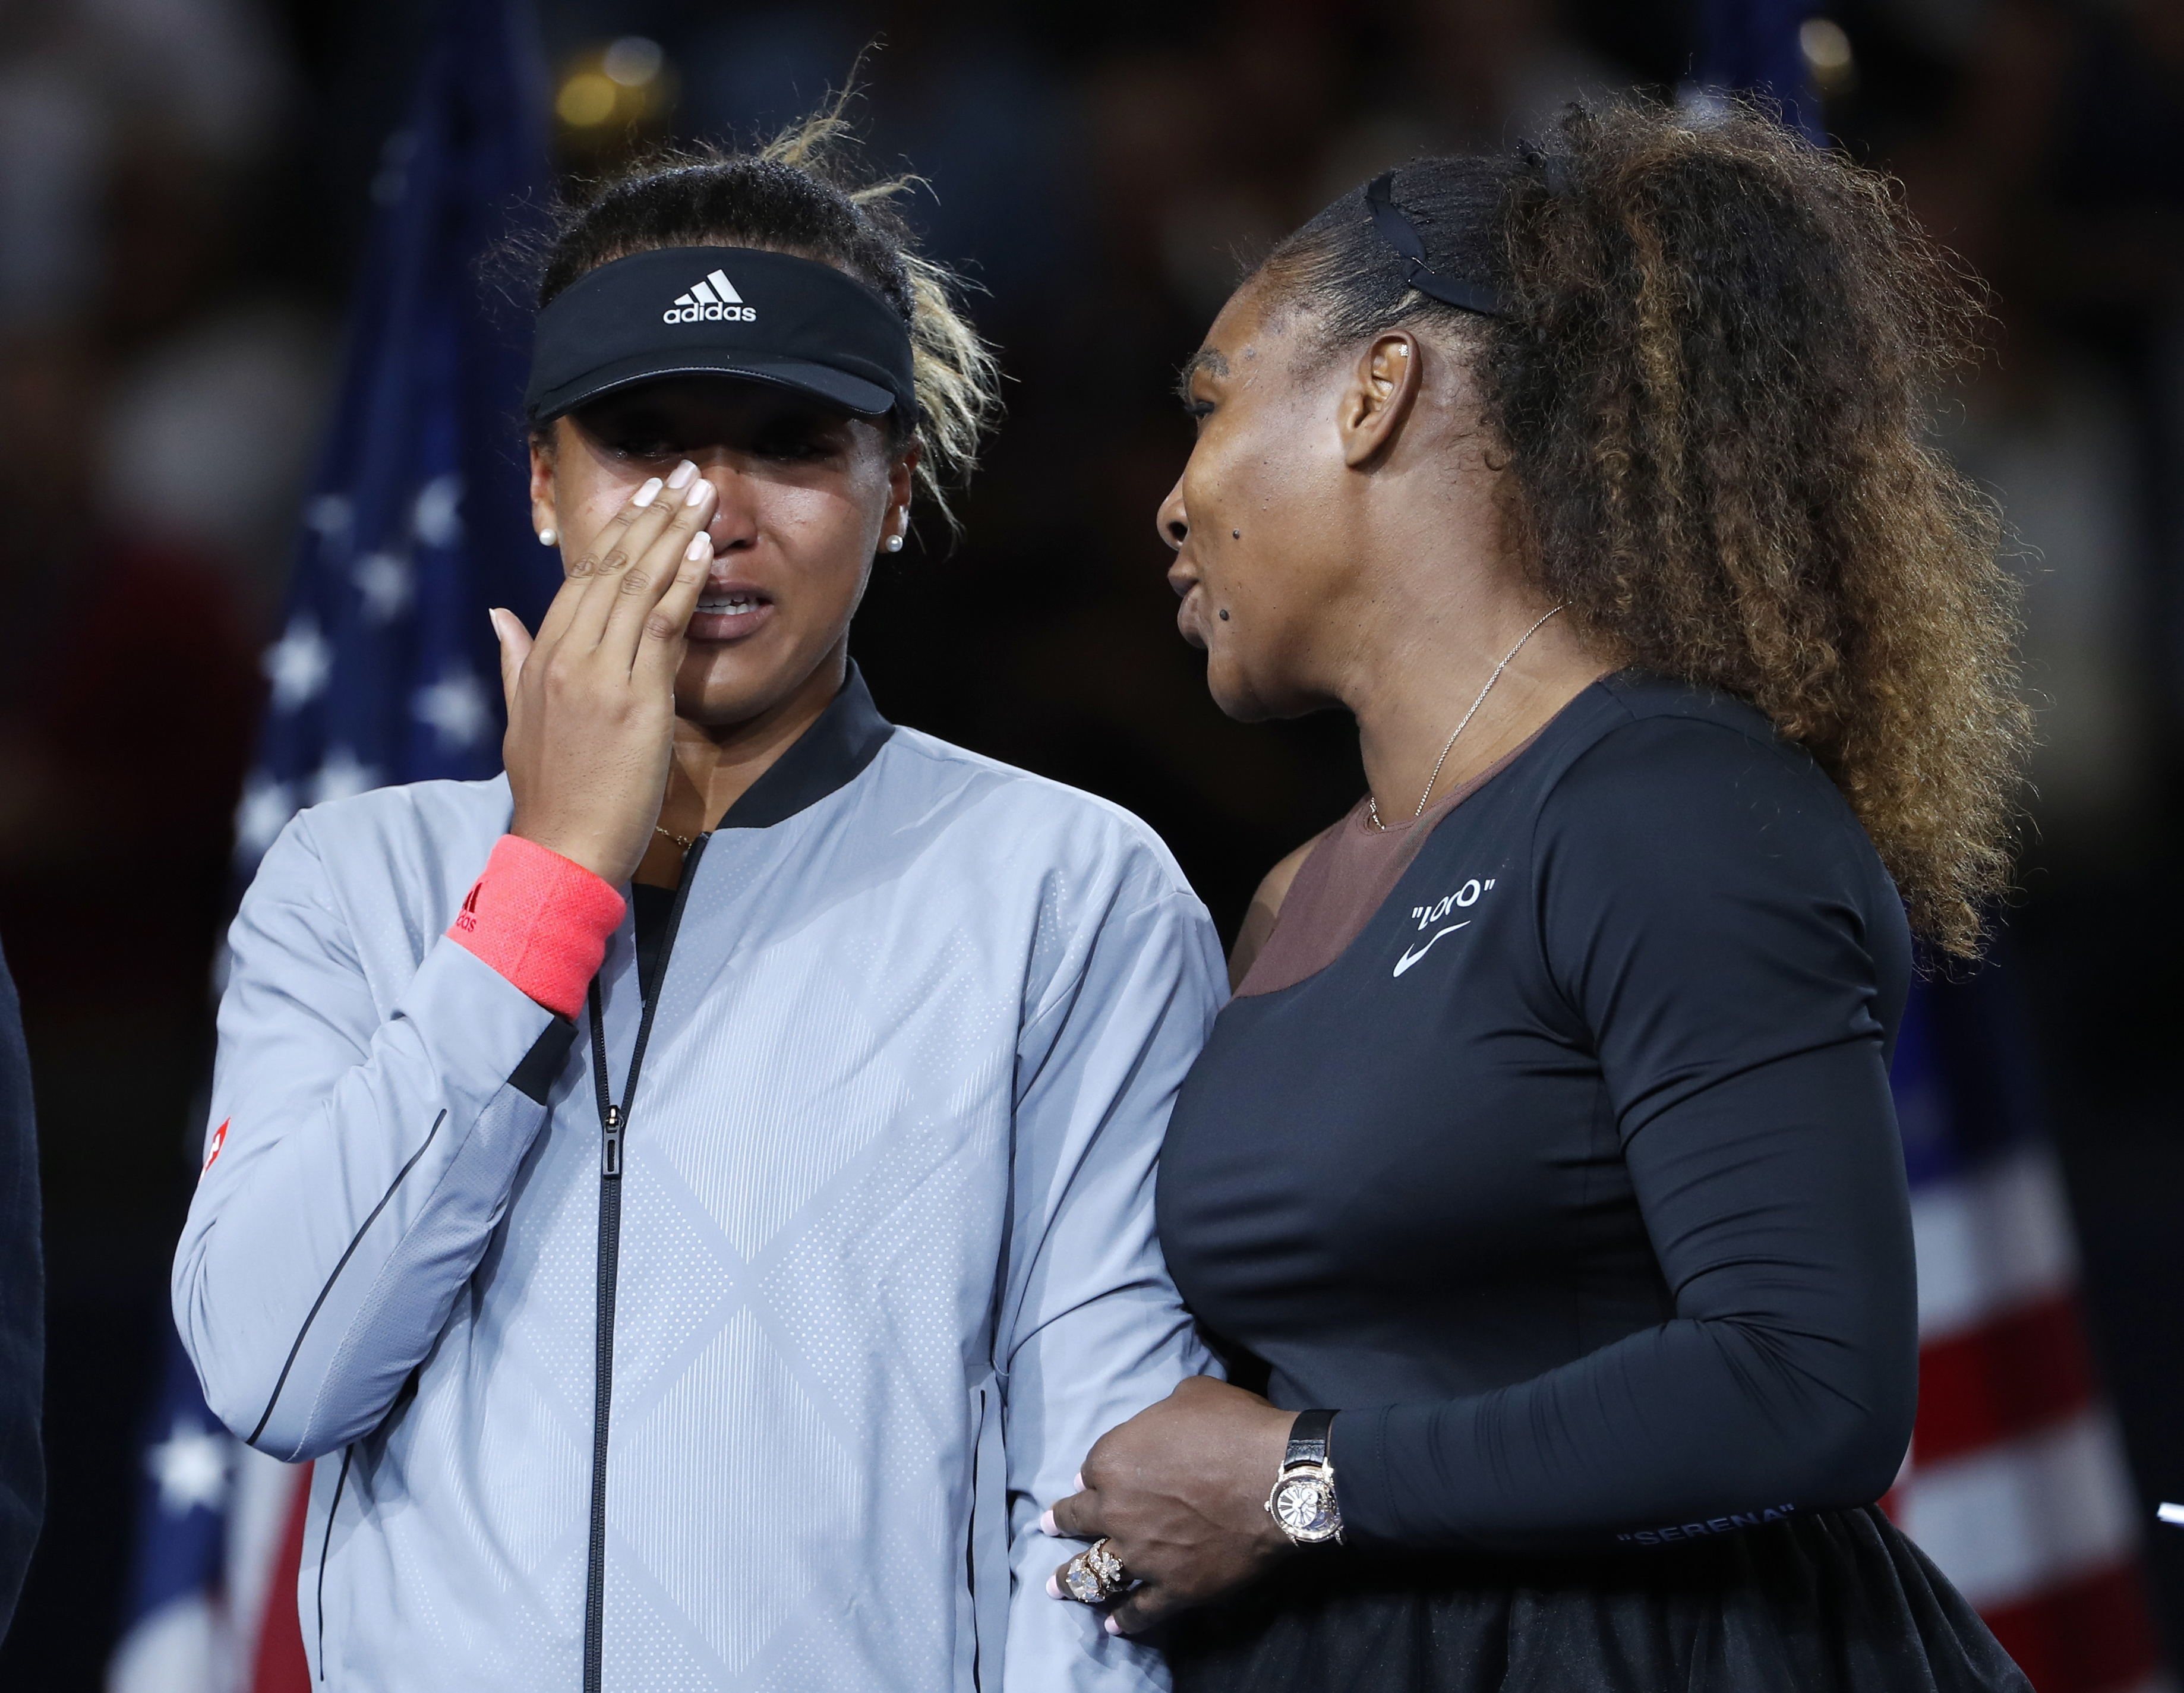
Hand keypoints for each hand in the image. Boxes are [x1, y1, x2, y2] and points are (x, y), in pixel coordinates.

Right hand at [494, 464, 715, 884]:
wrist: (563, 848)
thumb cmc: (551, 794)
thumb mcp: (520, 721)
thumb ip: (515, 662)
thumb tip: (500, 616)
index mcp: (541, 658)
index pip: (580, 580)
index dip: (615, 534)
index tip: (643, 500)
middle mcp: (567, 657)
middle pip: (610, 569)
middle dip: (650, 517)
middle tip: (682, 475)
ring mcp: (600, 674)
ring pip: (637, 586)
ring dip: (674, 533)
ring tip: (702, 494)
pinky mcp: (635, 698)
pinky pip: (662, 624)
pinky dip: (682, 581)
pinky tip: (702, 548)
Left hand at [1044, 1375, 1297, 1634]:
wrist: (1280, 1480)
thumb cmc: (1237, 1428)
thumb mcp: (1193, 1396)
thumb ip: (1163, 1414)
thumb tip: (1163, 1424)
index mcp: (1115, 1460)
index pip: (1090, 1470)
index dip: (1093, 1473)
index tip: (1091, 1480)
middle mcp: (1117, 1510)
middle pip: (1078, 1519)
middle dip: (1059, 1522)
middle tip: (1047, 1526)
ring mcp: (1143, 1555)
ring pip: (1093, 1572)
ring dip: (1070, 1580)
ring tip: (1055, 1587)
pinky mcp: (1175, 1588)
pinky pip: (1140, 1611)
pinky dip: (1124, 1619)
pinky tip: (1112, 1625)